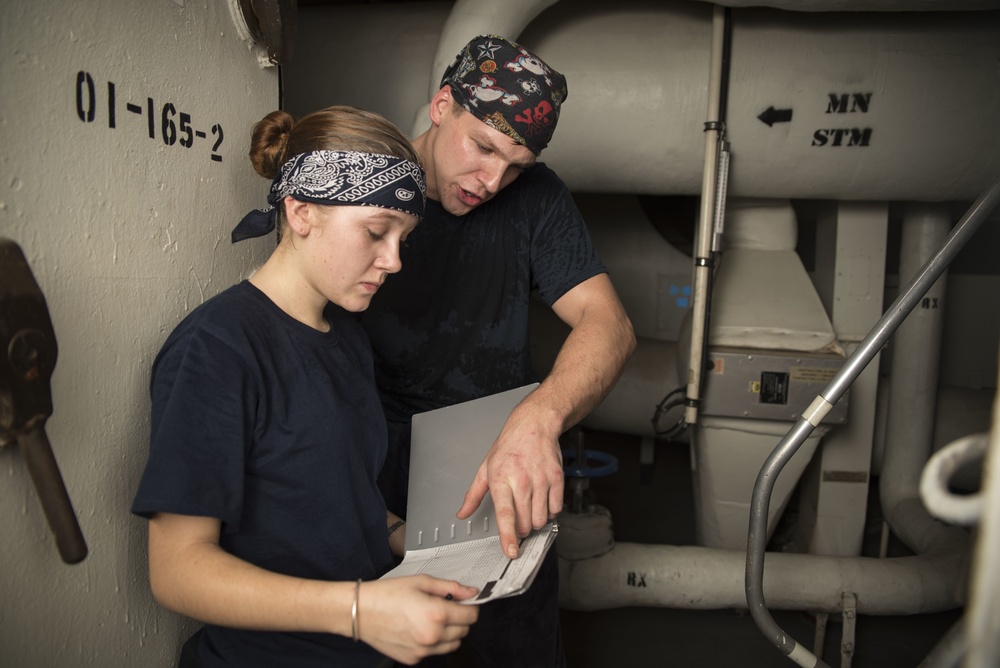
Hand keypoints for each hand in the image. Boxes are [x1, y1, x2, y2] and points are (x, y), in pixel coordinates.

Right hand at [357, 576, 478, 664]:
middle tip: (444, 607)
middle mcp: (432, 636)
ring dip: (449, 633)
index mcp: (437, 614)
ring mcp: (423, 650)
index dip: (470, 606)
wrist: (361, 612)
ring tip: (431, 619)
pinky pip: (434, 652)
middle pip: (464, 631)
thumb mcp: (421, 582)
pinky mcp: (413, 659)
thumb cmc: (387, 594)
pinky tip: (418, 629)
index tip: (464, 602)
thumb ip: (451, 587)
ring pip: (452, 645)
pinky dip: (433, 642)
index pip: (471, 616)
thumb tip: (470, 592)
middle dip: (459, 618)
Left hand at [456, 402, 563, 557]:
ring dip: (536, 520)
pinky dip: (549, 511)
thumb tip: (463, 513)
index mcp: (501, 479)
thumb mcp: (485, 468)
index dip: (508, 536)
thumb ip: (474, 495)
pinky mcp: (557, 479)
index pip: (505, 515)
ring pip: (541, 519)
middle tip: (518, 516)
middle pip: (525, 523)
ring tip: (530, 506)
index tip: (511, 551)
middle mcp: (522, 481)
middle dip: (521, 528)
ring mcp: (541, 480)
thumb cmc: (509, 446)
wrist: (535, 425)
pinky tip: (542, 499)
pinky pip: (556, 509)